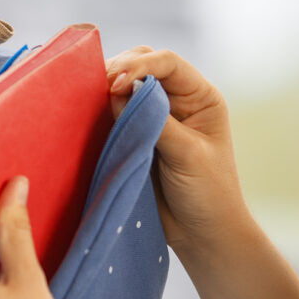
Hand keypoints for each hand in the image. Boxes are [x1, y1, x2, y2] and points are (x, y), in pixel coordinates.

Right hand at [105, 48, 246, 255]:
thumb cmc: (208, 194)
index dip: (140, 65)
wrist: (202, 235)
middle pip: (144, 64)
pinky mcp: (136, 137)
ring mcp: (155, 118)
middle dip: (120, 70)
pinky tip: (90, 115)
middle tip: (97, 88)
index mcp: (200, 97)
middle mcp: (178, 101)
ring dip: (107, 88)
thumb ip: (156, 121)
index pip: (168, 63)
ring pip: (125, 86)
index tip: (116, 83)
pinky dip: (101, 111)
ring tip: (90, 98)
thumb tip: (120, 91)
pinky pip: (114, 114)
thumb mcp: (187, 154)